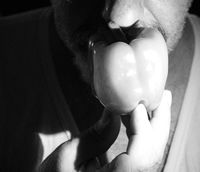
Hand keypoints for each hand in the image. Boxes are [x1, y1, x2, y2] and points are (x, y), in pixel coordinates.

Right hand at [38, 90, 171, 171]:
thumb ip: (95, 137)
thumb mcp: (67, 158)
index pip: (139, 157)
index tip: (138, 103)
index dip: (142, 127)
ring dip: (154, 125)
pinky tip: (140, 115)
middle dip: (159, 122)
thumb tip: (115, 111)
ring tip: (158, 101)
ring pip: (150, 153)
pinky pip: (141, 153)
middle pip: (151, 154)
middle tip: (163, 96)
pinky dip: (143, 132)